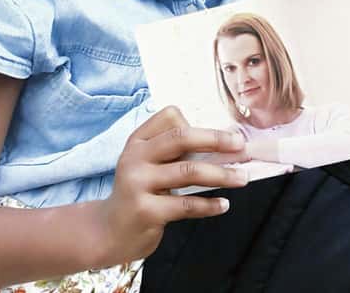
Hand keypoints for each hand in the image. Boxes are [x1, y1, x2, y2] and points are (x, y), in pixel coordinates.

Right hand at [94, 106, 248, 265]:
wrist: (108, 232)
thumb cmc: (138, 194)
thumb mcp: (148, 166)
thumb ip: (175, 153)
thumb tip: (223, 146)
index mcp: (138, 141)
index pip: (170, 117)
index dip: (200, 124)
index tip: (227, 134)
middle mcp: (135, 157)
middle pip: (181, 137)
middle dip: (216, 139)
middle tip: (240, 146)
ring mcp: (138, 184)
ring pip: (188, 171)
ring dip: (221, 174)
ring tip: (241, 178)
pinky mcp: (145, 211)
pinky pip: (186, 205)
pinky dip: (209, 205)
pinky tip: (223, 204)